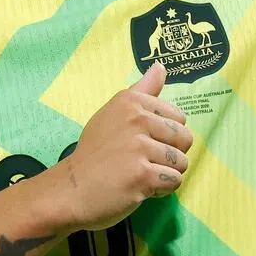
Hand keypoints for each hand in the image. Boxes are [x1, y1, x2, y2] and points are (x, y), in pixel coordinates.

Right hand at [64, 62, 193, 230]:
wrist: (71, 189)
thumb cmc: (96, 152)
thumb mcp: (113, 113)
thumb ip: (142, 91)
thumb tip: (161, 66)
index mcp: (131, 101)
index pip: (178, 117)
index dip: (166, 135)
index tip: (142, 141)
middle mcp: (136, 119)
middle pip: (184, 139)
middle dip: (170, 155)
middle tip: (142, 161)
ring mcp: (139, 147)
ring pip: (181, 162)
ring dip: (166, 174)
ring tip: (140, 174)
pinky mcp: (142, 174)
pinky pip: (174, 181)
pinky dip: (162, 189)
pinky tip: (140, 187)